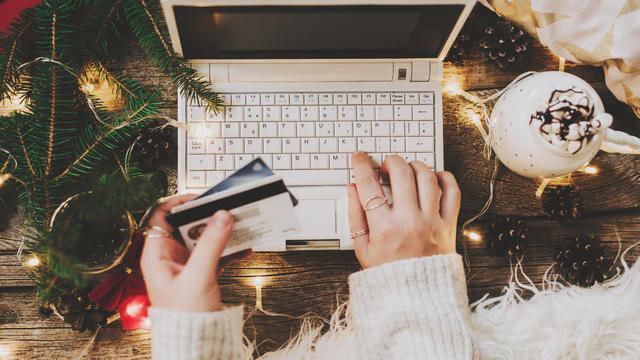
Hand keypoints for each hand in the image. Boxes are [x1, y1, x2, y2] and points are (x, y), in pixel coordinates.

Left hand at [141, 194, 249, 311]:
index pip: (162, 217)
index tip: (201, 197)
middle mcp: (170, 258)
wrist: (194, 345)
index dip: (179, 203)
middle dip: (207, 217)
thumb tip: (221, 216)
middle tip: (225, 210)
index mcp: (158, 255)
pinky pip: (215, 253)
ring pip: (204, 238)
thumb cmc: (185, 318)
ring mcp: (186, 266)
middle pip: (187, 225)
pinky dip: (229, 249)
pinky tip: (244, 248)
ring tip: (238, 225)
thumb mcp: (198, 276)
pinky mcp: (201, 275)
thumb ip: (211, 244)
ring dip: (221, 232)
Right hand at [348, 152, 460, 268]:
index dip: (361, 165)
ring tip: (407, 170)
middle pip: (401, 173)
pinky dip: (444, 178)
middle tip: (386, 165)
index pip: (369, 185)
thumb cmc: (389, 273)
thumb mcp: (362, 248)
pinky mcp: (448, 224)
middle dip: (390, 161)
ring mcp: (431, 221)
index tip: (359, 158)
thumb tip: (352, 189)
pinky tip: (433, 178)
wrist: (417, 297)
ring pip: (426, 176)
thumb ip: (355, 215)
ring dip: (415, 166)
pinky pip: (452, 192)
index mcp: (384, 228)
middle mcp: (409, 221)